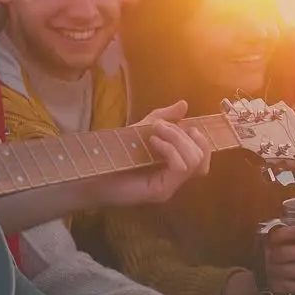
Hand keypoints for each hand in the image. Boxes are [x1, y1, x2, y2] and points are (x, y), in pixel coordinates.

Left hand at [97, 101, 211, 206]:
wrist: (91, 172)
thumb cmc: (114, 153)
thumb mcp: (142, 129)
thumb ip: (164, 118)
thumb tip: (184, 104)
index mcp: (174, 165)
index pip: (204, 155)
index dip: (199, 137)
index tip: (182, 124)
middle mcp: (175, 178)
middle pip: (203, 157)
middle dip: (185, 135)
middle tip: (161, 127)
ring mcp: (170, 186)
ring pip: (195, 161)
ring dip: (177, 140)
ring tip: (155, 134)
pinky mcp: (161, 191)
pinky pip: (180, 167)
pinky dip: (170, 149)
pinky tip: (153, 142)